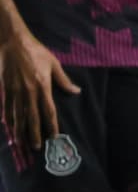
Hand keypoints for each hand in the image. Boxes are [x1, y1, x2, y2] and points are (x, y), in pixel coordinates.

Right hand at [0, 31, 80, 148]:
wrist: (13, 43)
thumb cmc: (36, 51)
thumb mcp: (54, 63)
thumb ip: (63, 80)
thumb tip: (76, 91)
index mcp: (43, 86)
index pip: (49, 110)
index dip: (51, 125)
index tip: (53, 137)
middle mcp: (28, 92)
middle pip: (32, 118)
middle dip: (34, 134)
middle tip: (35, 148)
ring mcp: (15, 91)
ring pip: (17, 117)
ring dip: (20, 132)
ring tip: (22, 144)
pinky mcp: (5, 89)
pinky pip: (6, 109)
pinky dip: (8, 120)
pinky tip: (9, 129)